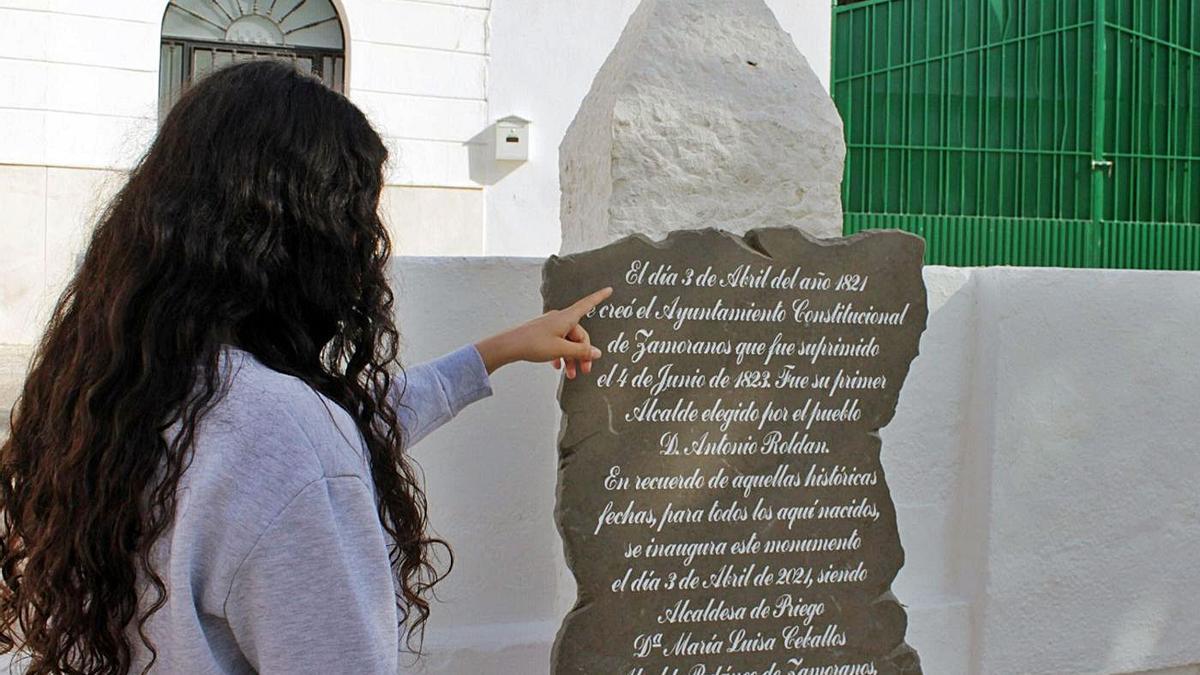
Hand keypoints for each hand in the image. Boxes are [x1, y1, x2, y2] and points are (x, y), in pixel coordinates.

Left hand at [473, 286, 613, 377]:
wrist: (509, 346)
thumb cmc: (534, 344)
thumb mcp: (561, 350)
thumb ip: (581, 351)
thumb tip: (597, 352)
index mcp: (566, 318)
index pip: (587, 304)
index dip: (599, 297)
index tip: (609, 289)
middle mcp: (560, 319)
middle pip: (579, 335)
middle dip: (583, 353)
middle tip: (585, 370)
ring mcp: (551, 326)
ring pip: (568, 342)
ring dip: (572, 358)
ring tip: (571, 375)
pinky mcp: (543, 334)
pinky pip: (558, 343)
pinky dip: (560, 355)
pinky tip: (557, 367)